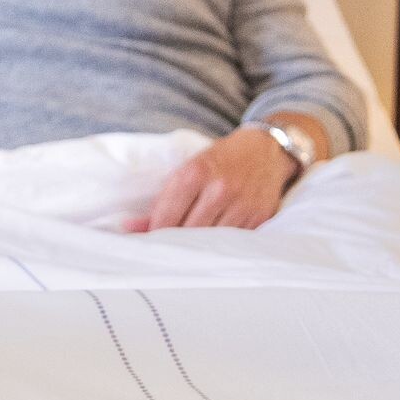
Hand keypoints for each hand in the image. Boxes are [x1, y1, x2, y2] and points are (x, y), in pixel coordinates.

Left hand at [128, 127, 295, 231]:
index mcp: (196, 173)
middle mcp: (220, 189)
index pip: (166, 215)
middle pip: (187, 231)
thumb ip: (165, 198)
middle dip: (173, 241)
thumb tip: (134, 227)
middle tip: (165, 248)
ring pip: (210, 240)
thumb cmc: (221, 159)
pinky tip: (213, 242)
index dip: (153, 232)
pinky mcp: (260, 216)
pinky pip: (232, 240)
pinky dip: (220, 244)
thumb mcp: (189, 169)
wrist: (266, 151)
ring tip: (188, 247)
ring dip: (197, 246)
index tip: (145, 241)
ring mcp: (242, 204)